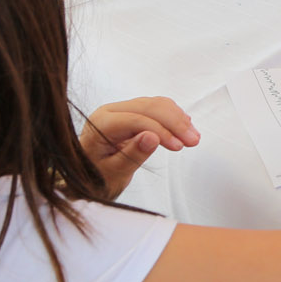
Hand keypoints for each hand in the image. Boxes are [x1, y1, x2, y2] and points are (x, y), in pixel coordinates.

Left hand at [80, 96, 199, 196]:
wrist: (86, 176)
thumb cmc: (95, 177)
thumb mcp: (112, 173)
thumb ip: (132, 155)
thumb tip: (152, 137)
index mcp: (101, 123)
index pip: (137, 119)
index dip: (161, 130)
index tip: (179, 146)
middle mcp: (111, 111)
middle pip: (149, 107)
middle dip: (175, 122)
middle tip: (193, 140)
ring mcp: (121, 110)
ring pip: (155, 104)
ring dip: (177, 118)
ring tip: (193, 137)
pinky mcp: (132, 113)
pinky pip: (155, 107)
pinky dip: (173, 116)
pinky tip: (184, 126)